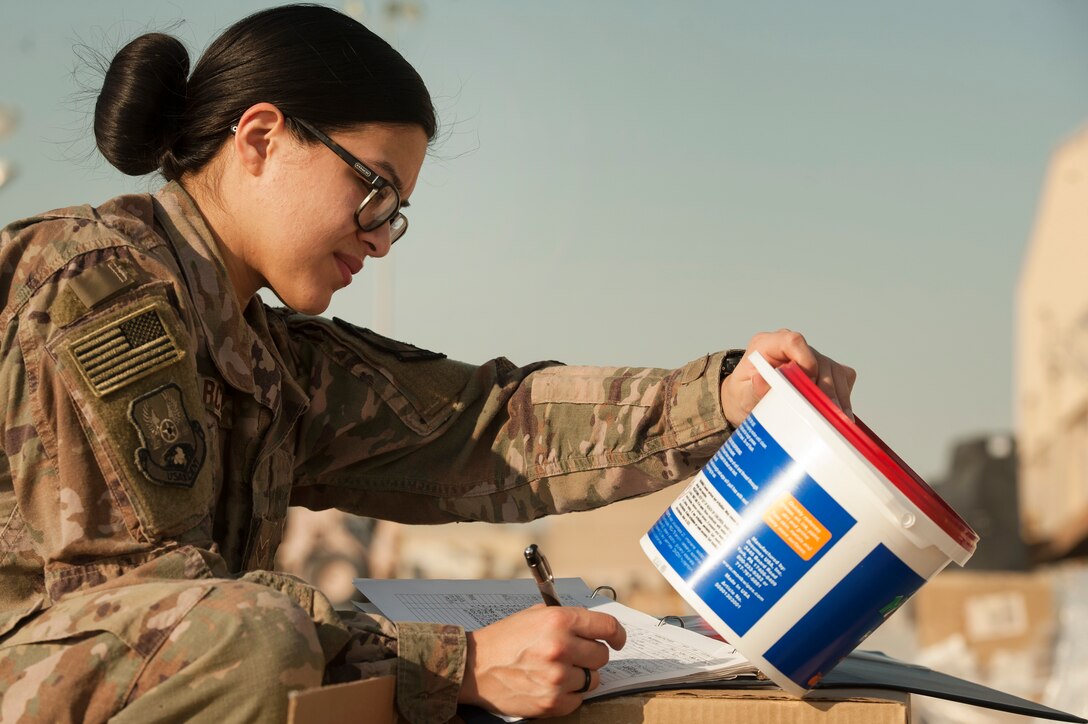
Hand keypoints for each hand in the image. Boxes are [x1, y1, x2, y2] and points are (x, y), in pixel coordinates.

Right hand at [458, 604, 625, 717]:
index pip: (606, 627)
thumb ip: (566, 618)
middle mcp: (561, 647)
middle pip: (602, 655)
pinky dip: (569, 695)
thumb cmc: (504, 639)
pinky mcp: (551, 702)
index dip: (617, 634)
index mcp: (558, 621)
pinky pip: (578, 700)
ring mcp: (557, 677)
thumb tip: (594, 626)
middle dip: (591, 655)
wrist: (475, 666)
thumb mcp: (534, 615)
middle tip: (574, 655)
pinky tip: (551, 685)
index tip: (618, 640)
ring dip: (580, 676)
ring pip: (592, 680)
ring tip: (557, 671)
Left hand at [720, 329, 855, 426]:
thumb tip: (761, 380)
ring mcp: (810, 357)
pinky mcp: (823, 369)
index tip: (807, 385)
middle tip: (824, 415)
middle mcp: (792, 348)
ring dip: (836, 397)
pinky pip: (842, 378)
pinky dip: (842, 397)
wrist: (747, 401)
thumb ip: (753, 389)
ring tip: (835, 421)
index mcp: (767, 345)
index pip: (793, 341)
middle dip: (824, 390)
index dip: (805, 361)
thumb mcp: (742, 395)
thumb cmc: (744, 395)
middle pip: (819, 361)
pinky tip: (836, 415)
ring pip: (834, 371)